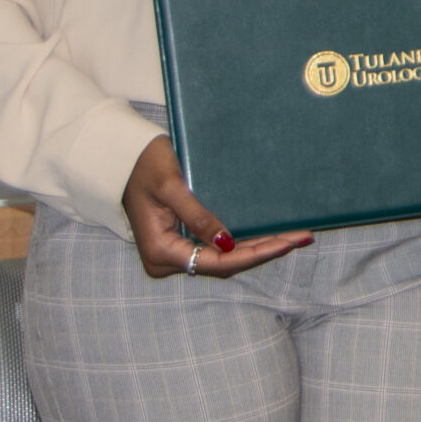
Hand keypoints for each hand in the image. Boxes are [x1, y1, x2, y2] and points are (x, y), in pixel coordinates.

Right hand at [121, 135, 310, 277]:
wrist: (119, 158)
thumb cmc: (142, 166)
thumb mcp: (171, 187)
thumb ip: (198, 217)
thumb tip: (228, 243)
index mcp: (161, 252)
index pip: (217, 262)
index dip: (255, 254)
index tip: (286, 243)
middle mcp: (167, 259)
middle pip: (225, 263)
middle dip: (264, 251)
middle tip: (301, 238)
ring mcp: (174, 252)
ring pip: (224, 258)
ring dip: (258, 247)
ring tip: (294, 236)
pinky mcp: (181, 241)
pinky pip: (217, 248)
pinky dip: (244, 242)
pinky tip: (270, 234)